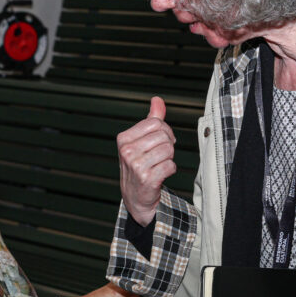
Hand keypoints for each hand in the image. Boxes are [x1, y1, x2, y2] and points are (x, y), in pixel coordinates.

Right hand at [117, 97, 175, 226]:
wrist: (135, 196)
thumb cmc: (140, 165)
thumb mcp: (141, 140)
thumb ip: (151, 119)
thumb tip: (157, 100)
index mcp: (124, 138)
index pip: (155, 123)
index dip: (165, 131)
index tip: (161, 141)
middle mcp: (127, 151)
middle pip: (163, 136)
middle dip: (168, 145)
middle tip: (160, 155)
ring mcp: (136, 165)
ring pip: (168, 150)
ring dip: (169, 158)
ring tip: (159, 165)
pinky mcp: (147, 178)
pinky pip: (171, 165)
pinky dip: (170, 170)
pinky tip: (160, 174)